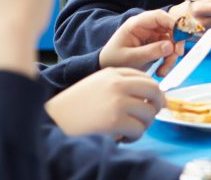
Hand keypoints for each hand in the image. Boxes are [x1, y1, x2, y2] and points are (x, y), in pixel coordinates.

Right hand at [44, 68, 165, 140]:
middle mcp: (117, 83)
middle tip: (149, 117)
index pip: (146, 78)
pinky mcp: (115, 120)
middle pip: (155, 91)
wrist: (53, 118)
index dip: (154, 92)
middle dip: (157, 105)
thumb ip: (121, 85)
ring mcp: (117, 101)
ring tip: (130, 130)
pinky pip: (139, 130)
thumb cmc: (75, 105)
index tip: (154, 102)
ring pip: (149, 113)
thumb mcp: (97, 84)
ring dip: (144, 125)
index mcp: (112, 73)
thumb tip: (154, 95)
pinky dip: (134, 137)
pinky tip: (123, 138)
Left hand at [99, 10, 184, 75]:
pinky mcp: (156, 45)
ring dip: (172, 56)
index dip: (173, 23)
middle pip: (169, 28)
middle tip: (177, 54)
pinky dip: (168, 60)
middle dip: (176, 42)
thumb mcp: (131, 57)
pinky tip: (161, 70)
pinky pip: (169, 50)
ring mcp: (152, 36)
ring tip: (163, 71)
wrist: (107, 67)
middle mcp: (146, 27)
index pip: (159, 16)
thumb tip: (171, 46)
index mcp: (137, 24)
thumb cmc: (114, 59)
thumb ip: (150, 51)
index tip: (181, 36)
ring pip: (172, 41)